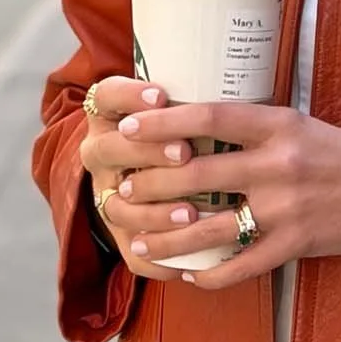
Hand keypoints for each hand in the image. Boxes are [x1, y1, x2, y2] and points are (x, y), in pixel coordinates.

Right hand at [76, 74, 202, 284]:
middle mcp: (103, 157)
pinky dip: (157, 261)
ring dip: (154, 210)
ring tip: (192, 212)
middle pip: (109, 150)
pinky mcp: (123, 238)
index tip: (161, 96)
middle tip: (185, 154)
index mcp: (112, 119)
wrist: (153, 180)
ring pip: (116, 207)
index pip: (105, 97)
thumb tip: (237, 74)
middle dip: (148, 152)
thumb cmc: (191, 138)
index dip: (128, 96)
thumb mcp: (189, 114)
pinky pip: (132, 255)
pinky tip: (184, 267)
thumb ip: (197, 104)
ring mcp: (108, 198)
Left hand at [105, 100, 340, 290]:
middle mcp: (278, 165)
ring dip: (168, 237)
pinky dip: (211, 276)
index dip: (163, 123)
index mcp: (277, 126)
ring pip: (210, 228)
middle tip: (121, 191)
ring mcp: (286, 208)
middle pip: (197, 175)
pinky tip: (189, 276)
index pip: (209, 117)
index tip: (128, 129)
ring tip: (139, 241)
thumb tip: (195, 127)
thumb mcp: (298, 125)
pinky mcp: (296, 244)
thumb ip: (251, 128)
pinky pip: (243, 266)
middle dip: (150, 185)